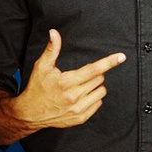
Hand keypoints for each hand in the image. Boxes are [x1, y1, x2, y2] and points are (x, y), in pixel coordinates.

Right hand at [10, 29, 125, 131]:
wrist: (29, 113)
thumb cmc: (37, 87)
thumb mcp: (42, 67)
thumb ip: (51, 49)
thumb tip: (54, 33)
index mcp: (66, 82)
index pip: (93, 70)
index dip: (109, 62)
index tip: (121, 57)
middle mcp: (74, 97)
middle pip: (99, 79)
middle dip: (94, 74)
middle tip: (80, 76)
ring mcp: (78, 109)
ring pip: (101, 91)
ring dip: (95, 86)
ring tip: (81, 86)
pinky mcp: (80, 118)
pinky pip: (98, 103)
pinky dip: (94, 98)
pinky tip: (81, 97)